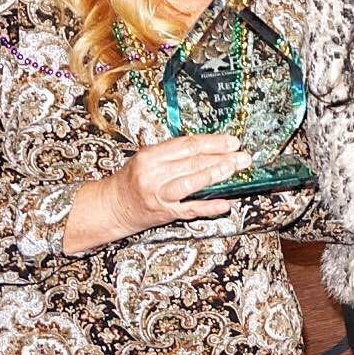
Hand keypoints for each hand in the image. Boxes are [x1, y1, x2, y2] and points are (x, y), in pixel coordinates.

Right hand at [66, 134, 250, 251]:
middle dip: (221, 158)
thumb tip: (209, 147)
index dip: (212, 142)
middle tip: (242, 156)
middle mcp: (153, 175)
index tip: (231, 141)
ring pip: (191, 183)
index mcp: (150, 156)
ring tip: (234, 169)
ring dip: (215, 175)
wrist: (111, 207)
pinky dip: (209, 206)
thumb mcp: (147, 159)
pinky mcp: (164, 213)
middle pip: (193, 163)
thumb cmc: (132, 180)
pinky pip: (190, 209)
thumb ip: (174, 152)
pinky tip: (225, 203)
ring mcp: (159, 195)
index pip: (187, 145)